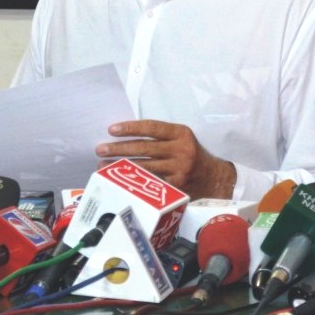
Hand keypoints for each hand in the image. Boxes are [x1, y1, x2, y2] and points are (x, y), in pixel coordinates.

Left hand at [96, 119, 235, 198]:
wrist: (214, 177)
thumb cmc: (192, 155)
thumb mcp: (182, 139)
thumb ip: (161, 137)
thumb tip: (127, 136)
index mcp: (181, 133)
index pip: (152, 128)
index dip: (131, 128)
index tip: (112, 130)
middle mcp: (181, 150)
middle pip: (145, 148)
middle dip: (120, 148)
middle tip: (100, 149)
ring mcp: (179, 169)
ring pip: (145, 166)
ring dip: (121, 167)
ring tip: (103, 165)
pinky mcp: (176, 186)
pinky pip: (151, 182)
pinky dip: (134, 181)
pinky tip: (120, 181)